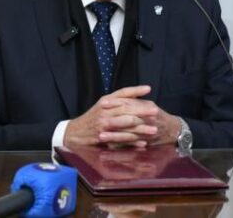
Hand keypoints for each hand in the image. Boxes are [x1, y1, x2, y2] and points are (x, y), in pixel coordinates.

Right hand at [64, 85, 180, 146]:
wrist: (75, 132)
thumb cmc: (93, 117)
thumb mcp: (103, 104)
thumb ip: (119, 99)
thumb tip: (139, 94)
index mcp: (106, 101)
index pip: (122, 93)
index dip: (135, 90)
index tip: (149, 89)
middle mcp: (105, 111)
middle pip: (127, 109)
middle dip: (143, 111)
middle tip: (156, 112)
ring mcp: (104, 125)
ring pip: (126, 125)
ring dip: (141, 128)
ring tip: (154, 130)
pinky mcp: (104, 137)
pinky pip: (122, 140)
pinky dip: (133, 142)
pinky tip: (143, 143)